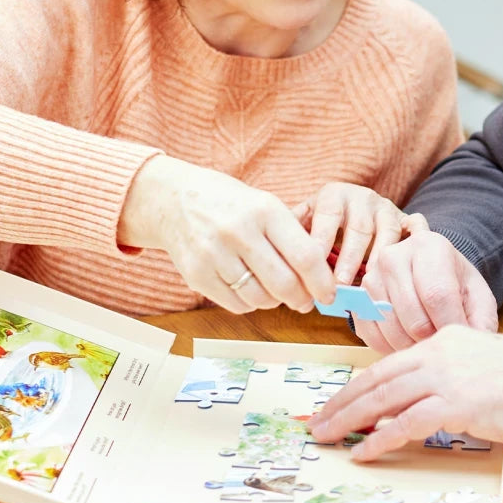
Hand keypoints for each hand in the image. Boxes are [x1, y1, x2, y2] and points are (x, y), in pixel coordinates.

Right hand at [118, 156, 335, 312]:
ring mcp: (214, 254)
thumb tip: (321, 278)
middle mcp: (239, 231)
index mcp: (264, 209)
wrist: (173, 199)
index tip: (329, 293)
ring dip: (275, 302)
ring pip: (260, 298)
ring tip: (275, 292)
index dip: (322, 281)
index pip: (305, 256)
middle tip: (306, 301)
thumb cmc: (230, 204)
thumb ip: (293, 237)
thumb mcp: (265, 204)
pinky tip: (250, 289)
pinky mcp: (196, 274)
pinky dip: (250, 303)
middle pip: (284, 283)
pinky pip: (236, 304)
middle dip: (302, 299)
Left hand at [292, 182, 425, 285]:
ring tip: (369, 283)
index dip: (322, 242)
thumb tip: (274, 252)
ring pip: (389, 232)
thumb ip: (294, 231)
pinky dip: (412, 245)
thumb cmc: (326, 222)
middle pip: (360, 228)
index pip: (328, 216)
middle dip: (350, 258)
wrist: (358, 207)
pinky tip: (403, 268)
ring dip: (379, 260)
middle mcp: (364, 198)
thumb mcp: (306, 219)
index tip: (313, 269)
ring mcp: (388, 208)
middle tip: (340, 284)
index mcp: (334, 194)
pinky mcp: (408, 220)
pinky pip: (416, 229)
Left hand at [307, 325, 502, 460]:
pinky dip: (381, 439)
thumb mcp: (480, 370)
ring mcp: (447, 375)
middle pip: (376, 379)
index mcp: (443, 340)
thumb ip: (447, 380)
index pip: (388, 365)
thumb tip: (416, 409)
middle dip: (341, 403)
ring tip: (327, 438)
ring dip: (349, 421)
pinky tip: (364, 452)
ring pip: (383, 397)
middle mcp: (439, 351)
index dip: (356, 387)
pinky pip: (407, 422)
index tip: (334, 405)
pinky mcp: (458, 402)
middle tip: (316, 423)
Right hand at [352, 230, 497, 353]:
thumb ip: (481, 321)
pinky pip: (372, 336)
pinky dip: (391, 348)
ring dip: (412, 347)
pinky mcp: (357, 299)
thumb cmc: (454, 284)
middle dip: (433, 341)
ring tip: (427, 341)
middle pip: (414, 318)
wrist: (428, 272)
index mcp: (429, 246)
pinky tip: (407, 341)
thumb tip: (474, 345)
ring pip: (392, 331)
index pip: (437, 296)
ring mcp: (371, 277)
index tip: (460, 343)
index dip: (450, 327)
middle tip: (444, 344)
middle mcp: (393, 256)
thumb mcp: (477, 296)